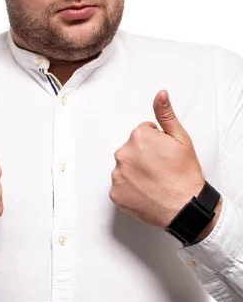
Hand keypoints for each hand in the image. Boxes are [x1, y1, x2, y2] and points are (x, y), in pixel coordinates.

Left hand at [109, 90, 205, 228]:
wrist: (185, 207)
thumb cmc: (185, 175)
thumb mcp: (181, 139)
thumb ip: (166, 115)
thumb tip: (160, 94)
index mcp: (138, 137)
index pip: (143, 134)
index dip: (157, 144)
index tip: (165, 155)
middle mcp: (123, 153)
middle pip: (132, 150)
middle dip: (144, 156)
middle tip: (161, 170)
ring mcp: (117, 175)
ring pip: (125, 168)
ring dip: (136, 173)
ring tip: (154, 182)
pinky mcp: (115, 193)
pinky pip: (120, 187)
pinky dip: (130, 189)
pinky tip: (145, 192)